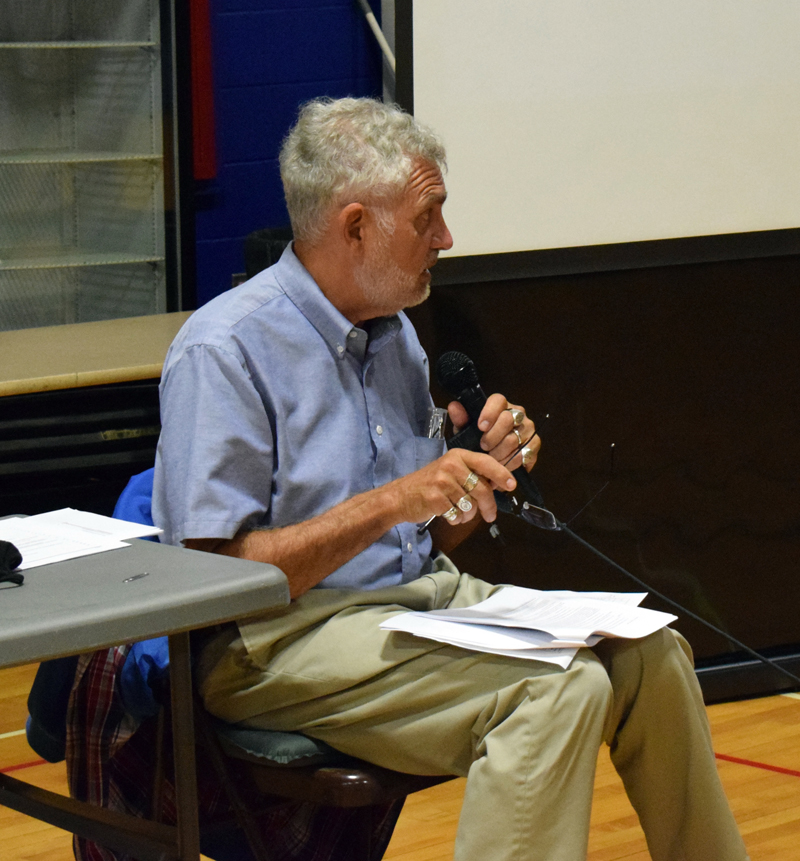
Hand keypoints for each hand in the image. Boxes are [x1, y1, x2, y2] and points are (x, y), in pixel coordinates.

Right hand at [388, 447, 516, 526]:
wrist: (400, 496)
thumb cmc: (429, 484)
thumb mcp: (450, 471)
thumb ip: (472, 474)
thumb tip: (499, 484)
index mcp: (457, 456)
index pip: (486, 462)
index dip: (501, 474)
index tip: (511, 486)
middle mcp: (450, 465)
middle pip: (481, 489)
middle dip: (489, 506)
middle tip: (490, 516)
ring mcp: (441, 481)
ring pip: (470, 505)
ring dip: (468, 515)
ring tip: (459, 512)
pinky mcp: (434, 498)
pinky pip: (457, 514)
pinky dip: (456, 519)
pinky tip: (448, 515)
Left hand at [448, 393, 539, 471]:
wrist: (492, 458)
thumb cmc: (478, 439)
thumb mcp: (466, 431)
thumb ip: (461, 419)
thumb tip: (454, 407)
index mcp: (500, 405)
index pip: (498, 401)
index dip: (489, 413)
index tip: (480, 427)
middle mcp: (518, 413)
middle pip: (508, 419)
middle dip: (493, 437)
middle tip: (483, 447)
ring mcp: (528, 428)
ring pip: (515, 439)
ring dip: (500, 453)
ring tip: (490, 461)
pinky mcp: (535, 444)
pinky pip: (524, 454)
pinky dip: (511, 464)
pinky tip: (501, 468)